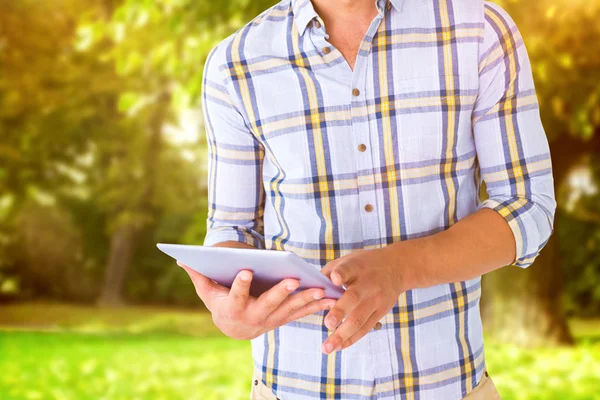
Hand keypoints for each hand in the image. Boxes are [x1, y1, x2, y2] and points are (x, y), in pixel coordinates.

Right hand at [178, 262, 336, 339]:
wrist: (234, 328)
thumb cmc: (220, 302)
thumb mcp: (207, 290)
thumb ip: (198, 275)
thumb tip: (180, 258)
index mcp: (233, 308)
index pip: (236, 296)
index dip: (241, 284)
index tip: (246, 270)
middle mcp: (253, 316)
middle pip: (268, 304)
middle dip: (281, 292)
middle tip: (293, 279)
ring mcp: (271, 319)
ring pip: (289, 310)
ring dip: (305, 300)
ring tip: (319, 289)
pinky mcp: (284, 318)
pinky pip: (301, 313)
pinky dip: (316, 306)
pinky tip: (330, 298)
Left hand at [319, 246, 409, 353]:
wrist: (396, 268)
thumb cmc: (364, 264)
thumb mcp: (349, 260)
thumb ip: (329, 272)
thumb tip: (310, 288)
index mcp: (357, 267)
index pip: (348, 269)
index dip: (341, 273)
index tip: (335, 279)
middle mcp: (367, 284)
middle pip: (353, 298)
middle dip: (340, 312)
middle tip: (327, 324)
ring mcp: (375, 300)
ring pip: (359, 319)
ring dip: (342, 335)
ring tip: (327, 348)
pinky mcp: (380, 312)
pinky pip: (365, 328)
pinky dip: (351, 339)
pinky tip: (338, 347)